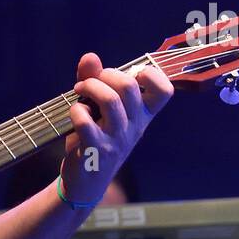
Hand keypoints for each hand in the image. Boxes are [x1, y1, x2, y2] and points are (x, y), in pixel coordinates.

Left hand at [61, 52, 173, 203]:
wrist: (85, 182)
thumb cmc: (95, 139)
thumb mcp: (98, 110)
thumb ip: (95, 81)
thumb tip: (90, 56)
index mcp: (142, 116)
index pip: (164, 91)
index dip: (152, 74)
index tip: (131, 73)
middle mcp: (135, 127)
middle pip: (130, 86)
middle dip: (106, 74)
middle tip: (91, 82)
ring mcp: (117, 139)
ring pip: (110, 100)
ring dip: (89, 87)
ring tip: (78, 90)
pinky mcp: (96, 150)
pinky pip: (87, 122)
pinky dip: (76, 111)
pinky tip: (73, 112)